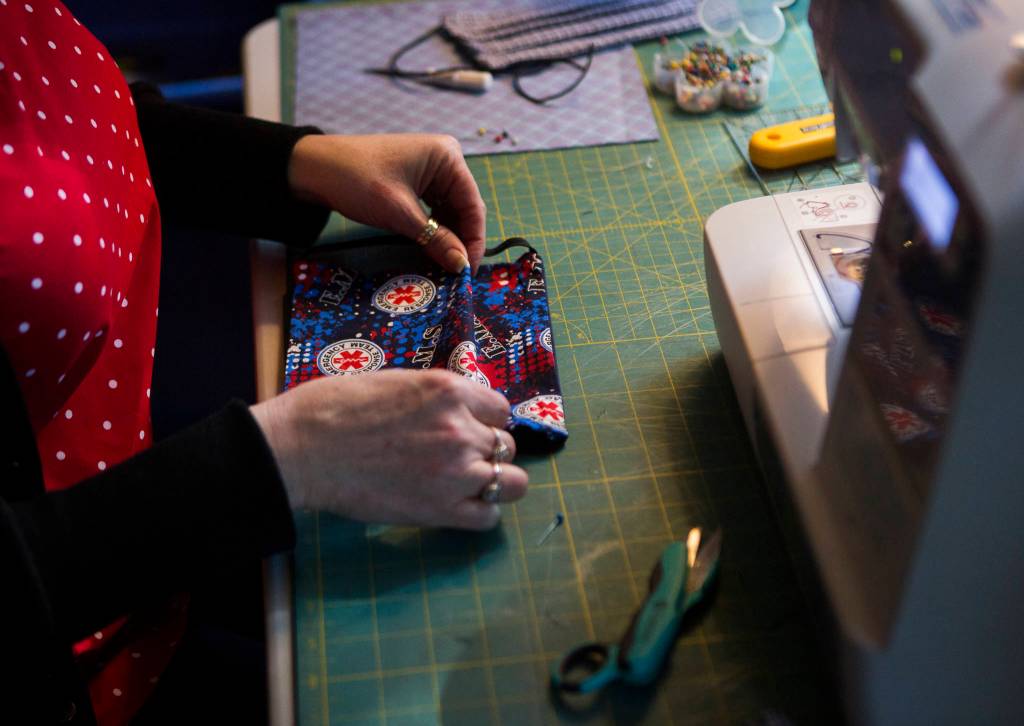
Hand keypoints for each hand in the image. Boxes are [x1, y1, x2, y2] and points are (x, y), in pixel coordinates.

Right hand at [249, 370, 525, 529]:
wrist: (302, 448)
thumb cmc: (336, 408)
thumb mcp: (397, 381)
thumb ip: (436, 399)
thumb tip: (456, 412)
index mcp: (448, 391)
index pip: (500, 409)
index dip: (484, 421)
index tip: (467, 429)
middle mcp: (461, 428)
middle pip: (506, 446)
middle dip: (486, 451)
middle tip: (457, 457)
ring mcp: (455, 471)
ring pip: (510, 483)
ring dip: (492, 483)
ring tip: (466, 485)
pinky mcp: (440, 510)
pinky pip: (488, 518)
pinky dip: (479, 514)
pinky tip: (457, 507)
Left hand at [287, 134, 486, 272]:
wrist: (315, 168)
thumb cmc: (357, 180)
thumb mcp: (399, 213)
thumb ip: (435, 239)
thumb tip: (462, 266)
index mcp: (448, 157)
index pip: (473, 205)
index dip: (474, 240)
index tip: (467, 270)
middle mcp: (445, 161)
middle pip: (464, 209)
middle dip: (460, 241)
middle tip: (456, 273)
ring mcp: (431, 171)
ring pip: (450, 213)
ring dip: (447, 239)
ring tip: (443, 266)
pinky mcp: (417, 182)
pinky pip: (435, 210)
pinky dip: (434, 231)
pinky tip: (431, 250)